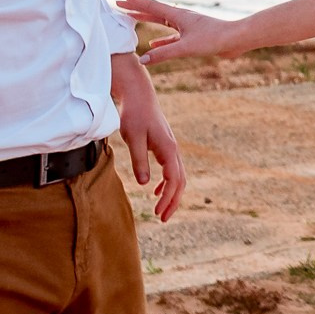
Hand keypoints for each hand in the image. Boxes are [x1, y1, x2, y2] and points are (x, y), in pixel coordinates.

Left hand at [113, 53, 187, 221]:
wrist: (139, 95)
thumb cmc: (135, 114)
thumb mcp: (133, 138)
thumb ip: (139, 160)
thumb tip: (144, 183)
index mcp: (168, 149)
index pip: (173, 180)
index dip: (167, 198)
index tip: (158, 212)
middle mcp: (173, 150)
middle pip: (180, 181)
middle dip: (173, 201)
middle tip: (162, 218)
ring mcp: (171, 148)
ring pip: (177, 176)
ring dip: (171, 194)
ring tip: (160, 211)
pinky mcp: (164, 146)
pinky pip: (171, 169)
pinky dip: (166, 183)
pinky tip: (155, 191)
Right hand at [116, 0, 244, 65]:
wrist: (237, 40)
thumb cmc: (214, 39)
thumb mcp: (186, 47)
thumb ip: (164, 54)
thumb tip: (142, 60)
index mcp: (177, 15)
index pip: (150, 6)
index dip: (133, 0)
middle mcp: (180, 18)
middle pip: (152, 11)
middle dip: (134, 8)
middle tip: (118, 4)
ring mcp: (186, 27)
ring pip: (160, 24)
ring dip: (145, 22)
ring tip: (132, 20)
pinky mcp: (192, 37)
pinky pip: (170, 38)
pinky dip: (160, 41)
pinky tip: (152, 47)